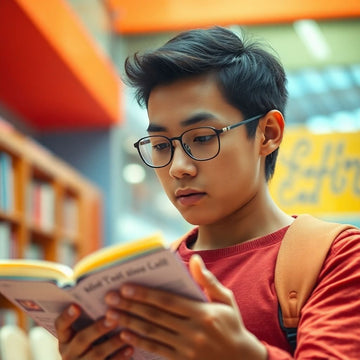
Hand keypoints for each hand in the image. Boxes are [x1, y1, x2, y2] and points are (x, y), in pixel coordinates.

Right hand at [55, 304, 133, 358]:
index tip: (76, 305)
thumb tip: (110, 294)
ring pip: (96, 354)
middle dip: (97, 328)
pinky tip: (130, 348)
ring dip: (112, 343)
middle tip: (112, 318)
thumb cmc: (93, 339)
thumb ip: (92, 315)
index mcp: (65, 338)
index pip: (60, 325)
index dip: (67, 316)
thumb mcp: (85, 330)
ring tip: (126, 332)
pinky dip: (120, 357)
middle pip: (81, 339)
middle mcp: (69, 353)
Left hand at [105, 254, 266, 359]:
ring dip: (129, 322)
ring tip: (110, 314)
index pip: (168, 301)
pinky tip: (125, 333)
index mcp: (203, 313)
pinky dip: (139, 341)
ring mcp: (187, 348)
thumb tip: (195, 259)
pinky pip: (157, 349)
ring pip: (152, 333)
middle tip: (110, 297)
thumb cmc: (232, 325)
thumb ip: (208, 280)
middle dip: (131, 305)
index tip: (126, 286)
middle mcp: (193, 331)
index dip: (145, 294)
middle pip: (155, 316)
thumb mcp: (226, 300)